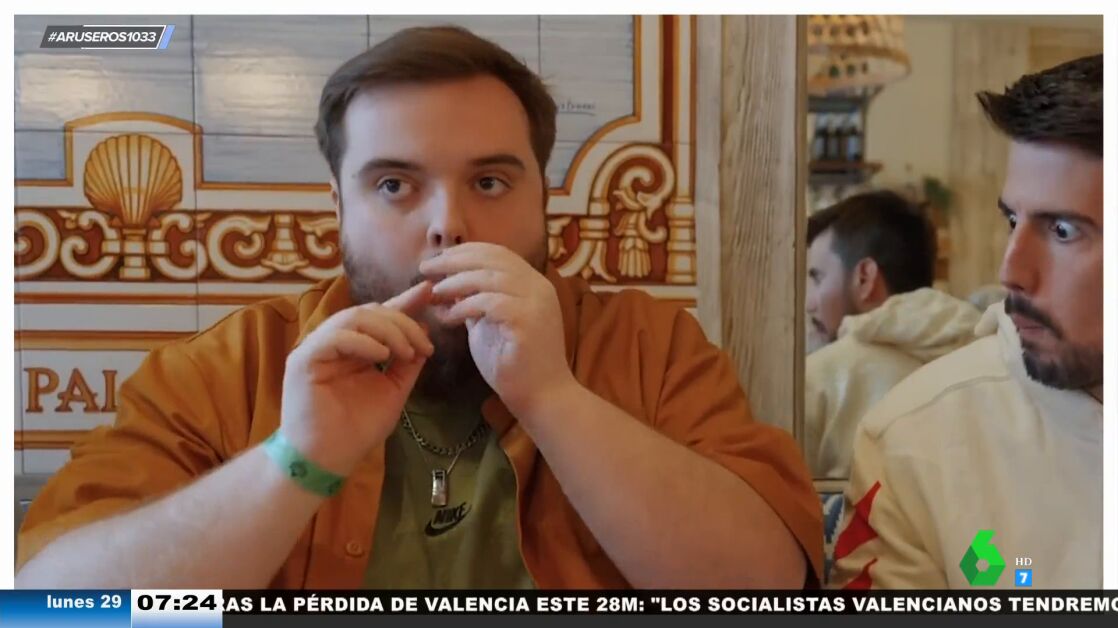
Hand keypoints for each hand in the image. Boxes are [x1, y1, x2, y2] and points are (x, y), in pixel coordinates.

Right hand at [279, 281, 434, 474]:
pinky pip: (335, 337)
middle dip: (403, 320)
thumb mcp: (393, 391)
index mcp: (355, 348)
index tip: (428, 292)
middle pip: (369, 311)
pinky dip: (363, 341)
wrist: (330, 460)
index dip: (404, 302)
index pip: (379, 316)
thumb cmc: (357, 429)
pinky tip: (382, 356)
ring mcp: (317, 348)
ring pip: (353, 317)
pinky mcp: (304, 359)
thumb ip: (407, 365)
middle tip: (423, 343)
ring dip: (387, 330)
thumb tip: (425, 335)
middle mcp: (335, 342)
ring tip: (406, 352)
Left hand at [420, 243, 576, 417]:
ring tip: (433, 293)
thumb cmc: (515, 365)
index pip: (497, 253)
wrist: (542, 398)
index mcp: (532, 284)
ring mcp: (535, 302)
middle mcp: (538, 286)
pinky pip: (488, 303)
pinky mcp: (527, 320)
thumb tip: (450, 285)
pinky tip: (447, 317)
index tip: (438, 259)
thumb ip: (476, 303)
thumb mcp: (490, 325)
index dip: (465, 252)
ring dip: (455, 283)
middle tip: (425, 267)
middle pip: (491, 258)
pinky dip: (464, 306)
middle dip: (453, 260)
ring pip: (488, 277)